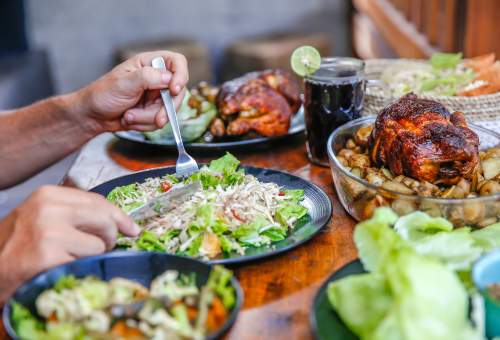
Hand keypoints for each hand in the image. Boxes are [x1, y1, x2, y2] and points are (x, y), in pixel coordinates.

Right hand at [0, 186, 139, 303]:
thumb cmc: (18, 246)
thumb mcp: (44, 218)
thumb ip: (77, 214)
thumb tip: (121, 223)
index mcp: (48, 195)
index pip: (98, 201)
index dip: (119, 216)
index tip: (132, 228)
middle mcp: (49, 209)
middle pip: (105, 219)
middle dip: (110, 237)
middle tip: (102, 248)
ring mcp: (49, 233)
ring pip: (100, 244)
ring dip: (94, 256)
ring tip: (73, 259)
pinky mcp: (49, 258)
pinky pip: (87, 263)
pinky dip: (83, 269)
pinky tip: (65, 269)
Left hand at [72, 51, 188, 132]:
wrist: (92, 115)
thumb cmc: (102, 94)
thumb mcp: (123, 83)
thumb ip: (147, 78)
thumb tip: (169, 78)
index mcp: (148, 63)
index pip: (177, 62)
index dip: (181, 75)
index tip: (174, 90)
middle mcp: (156, 78)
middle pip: (178, 91)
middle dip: (164, 108)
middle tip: (157, 118)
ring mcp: (156, 96)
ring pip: (169, 110)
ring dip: (148, 118)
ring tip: (129, 115)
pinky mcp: (154, 111)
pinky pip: (161, 121)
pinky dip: (145, 124)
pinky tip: (131, 119)